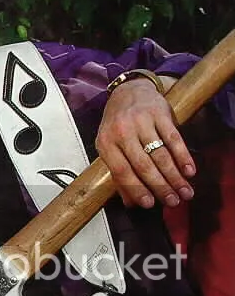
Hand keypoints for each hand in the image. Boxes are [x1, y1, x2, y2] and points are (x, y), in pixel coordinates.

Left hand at [95, 77, 195, 207]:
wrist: (129, 91)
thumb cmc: (118, 126)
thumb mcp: (110, 147)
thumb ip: (118, 175)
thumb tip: (131, 204)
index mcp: (105, 143)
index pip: (121, 171)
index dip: (136, 189)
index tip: (150, 205)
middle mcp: (122, 131)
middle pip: (143, 165)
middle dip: (160, 187)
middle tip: (173, 202)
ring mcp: (141, 121)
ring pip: (160, 154)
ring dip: (175, 176)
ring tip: (185, 192)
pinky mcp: (160, 113)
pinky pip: (174, 138)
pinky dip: (183, 156)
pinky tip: (189, 171)